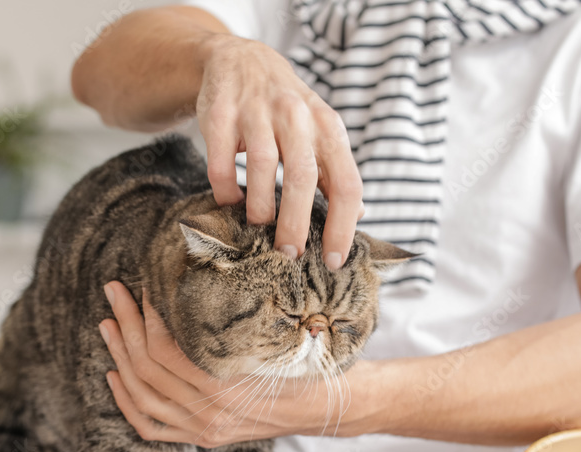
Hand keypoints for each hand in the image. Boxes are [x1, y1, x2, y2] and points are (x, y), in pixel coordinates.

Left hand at [99, 282, 368, 446]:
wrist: (329, 407)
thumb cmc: (306, 362)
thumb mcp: (276, 337)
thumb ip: (238, 321)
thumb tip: (201, 276)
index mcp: (227, 386)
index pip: (166, 349)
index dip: (147, 315)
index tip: (143, 286)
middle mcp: (210, 413)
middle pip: (147, 368)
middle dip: (125, 326)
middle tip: (114, 293)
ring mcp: (203, 430)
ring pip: (142, 397)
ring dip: (119, 358)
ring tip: (108, 326)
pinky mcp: (202, 439)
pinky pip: (150, 427)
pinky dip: (127, 402)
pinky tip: (114, 376)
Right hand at [196, 34, 363, 269]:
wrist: (243, 61)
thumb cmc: (288, 110)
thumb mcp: (321, 132)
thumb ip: (337, 171)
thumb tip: (359, 215)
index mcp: (328, 128)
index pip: (346, 184)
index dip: (343, 227)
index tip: (334, 261)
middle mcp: (297, 116)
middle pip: (303, 177)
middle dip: (296, 224)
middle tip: (289, 254)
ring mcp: (257, 112)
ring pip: (262, 168)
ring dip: (260, 208)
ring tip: (259, 227)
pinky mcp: (221, 115)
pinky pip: (222, 163)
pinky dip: (226, 190)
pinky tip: (230, 201)